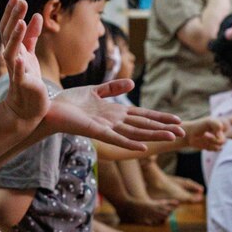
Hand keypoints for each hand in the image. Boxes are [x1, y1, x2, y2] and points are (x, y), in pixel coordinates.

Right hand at [0, 0, 49, 122]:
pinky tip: (21, 59)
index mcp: (14, 50)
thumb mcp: (30, 54)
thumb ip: (31, 36)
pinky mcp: (23, 85)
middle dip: (13, 18)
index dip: (11, 13)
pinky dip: (19, 67)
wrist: (27, 107)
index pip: (8, 28)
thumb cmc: (28, 79)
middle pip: (8, 35)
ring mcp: (16, 71)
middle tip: (20, 1)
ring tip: (20, 22)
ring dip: (15, 38)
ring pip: (11, 52)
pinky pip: (18, 75)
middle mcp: (12, 58)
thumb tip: (36, 15)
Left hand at [46, 81, 183, 151]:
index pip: (141, 116)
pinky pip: (115, 139)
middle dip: (162, 129)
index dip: (159, 117)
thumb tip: (132, 83)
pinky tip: (143, 148)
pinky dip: (129, 144)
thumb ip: (112, 88)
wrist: (49, 109)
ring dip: (152, 136)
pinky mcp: (95, 131)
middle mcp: (113, 122)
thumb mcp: (94, 91)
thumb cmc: (69, 102)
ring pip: (134, 133)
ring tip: (171, 138)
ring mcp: (106, 128)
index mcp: (114, 113)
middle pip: (142, 126)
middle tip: (182, 132)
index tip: (177, 120)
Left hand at [185, 111, 231, 150]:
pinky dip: (210, 145)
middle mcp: (225, 132)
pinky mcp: (216, 147)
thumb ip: (218, 128)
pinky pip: (217, 149)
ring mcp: (221, 140)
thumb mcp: (208, 122)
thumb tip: (223, 140)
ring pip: (222, 143)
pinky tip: (205, 142)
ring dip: (212, 139)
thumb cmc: (200, 125)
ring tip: (205, 135)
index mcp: (225, 123)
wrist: (190, 135)